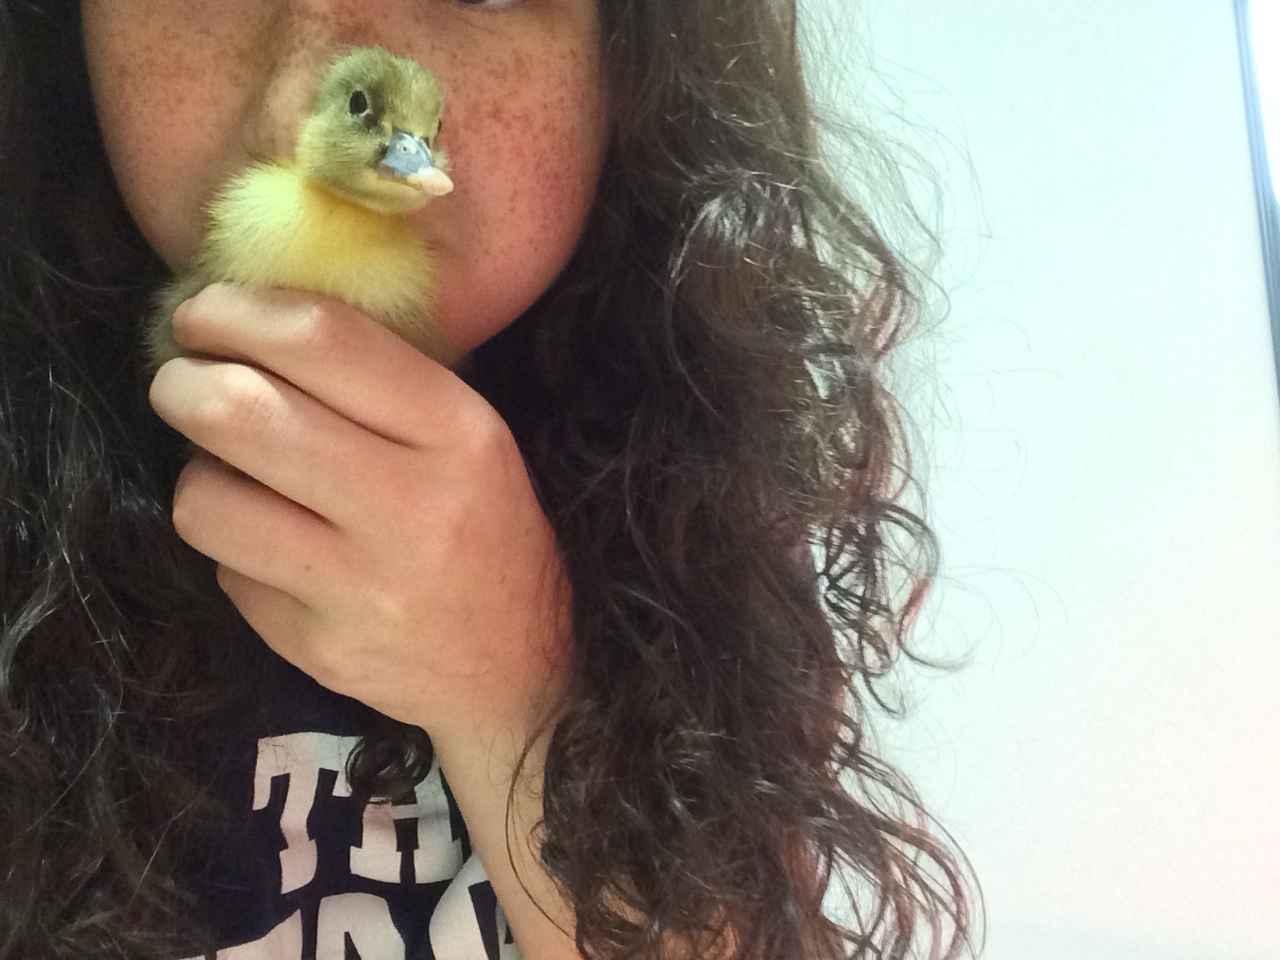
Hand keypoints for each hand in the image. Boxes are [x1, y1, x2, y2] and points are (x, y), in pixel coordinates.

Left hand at [148, 283, 572, 746]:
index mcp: (458, 434)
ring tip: (234, 476)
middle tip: (181, 384)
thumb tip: (250, 319)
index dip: (236, 313)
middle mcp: (412, 508)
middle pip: (240, 412)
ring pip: (206, 500)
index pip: (322, 340)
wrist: (521, 664)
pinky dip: (236, 549)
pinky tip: (277, 549)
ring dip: (201, 475)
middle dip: (181, 384)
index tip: (202, 315)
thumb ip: (380, 376)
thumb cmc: (487, 526)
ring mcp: (360, 588)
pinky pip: (227, 572)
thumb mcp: (471, 435)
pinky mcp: (317, 648)